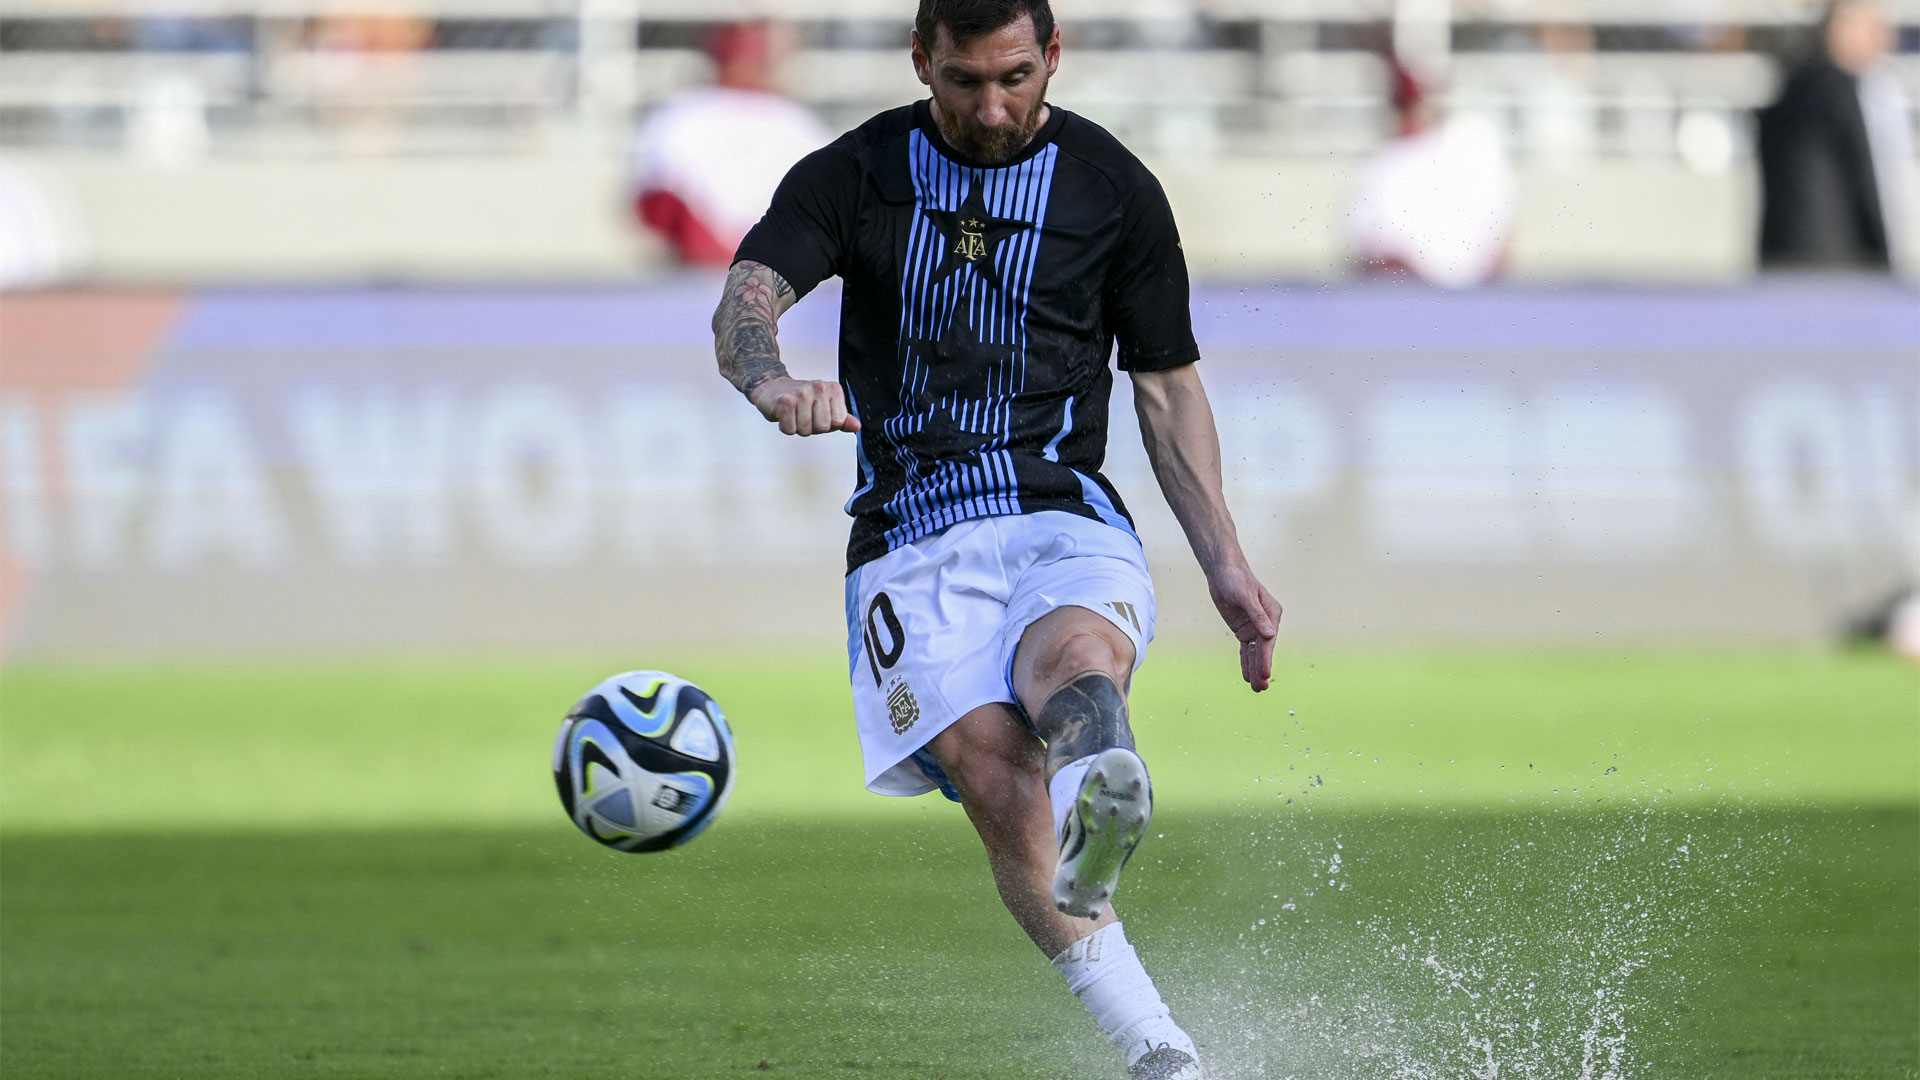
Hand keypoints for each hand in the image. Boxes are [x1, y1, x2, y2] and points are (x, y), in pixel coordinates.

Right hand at [747, 377, 861, 435]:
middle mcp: (819, 387)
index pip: (838, 422)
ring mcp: (802, 393)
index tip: (818, 415)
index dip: (827, 425)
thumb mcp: (825, 407)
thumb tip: (856, 427)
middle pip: (823, 428)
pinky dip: (786, 427)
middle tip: (803, 415)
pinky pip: (790, 429)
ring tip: (794, 414)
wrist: (772, 389)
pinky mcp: (785, 401)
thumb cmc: (801, 401)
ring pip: (806, 430)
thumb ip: (842, 418)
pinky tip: (784, 415)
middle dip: (812, 428)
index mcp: (833, 389)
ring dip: (797, 427)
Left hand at [1206, 562, 1281, 691]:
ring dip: (1255, 670)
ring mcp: (1254, 627)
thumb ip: (1257, 616)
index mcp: (1271, 614)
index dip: (1266, 659)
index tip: (1265, 674)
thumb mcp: (1245, 597)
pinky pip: (1246, 650)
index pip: (1267, 640)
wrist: (1223, 571)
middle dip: (1261, 669)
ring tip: (1257, 689)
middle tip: (1261, 688)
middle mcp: (1265, 623)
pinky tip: (1247, 676)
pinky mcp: (1243, 630)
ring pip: (1255, 653)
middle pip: (1263, 650)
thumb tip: (1269, 634)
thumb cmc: (1236, 579)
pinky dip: (1246, 663)